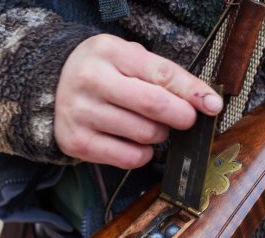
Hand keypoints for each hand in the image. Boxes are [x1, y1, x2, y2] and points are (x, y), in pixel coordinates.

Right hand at [54, 34, 222, 168]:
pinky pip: (129, 158)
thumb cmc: (103, 73)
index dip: (193, 92)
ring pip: (145, 135)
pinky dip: (143, 154)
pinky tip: (135, 142)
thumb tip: (207, 103)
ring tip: (149, 125)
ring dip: (159, 135)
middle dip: (180, 116)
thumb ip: (165, 76)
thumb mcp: (129, 59)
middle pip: (154, 105)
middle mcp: (91, 80)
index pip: (161, 73)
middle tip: (184, 119)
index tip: (212, 106)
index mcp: (109, 52)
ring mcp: (82, 113)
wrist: (52, 87)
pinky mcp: (78, 142)